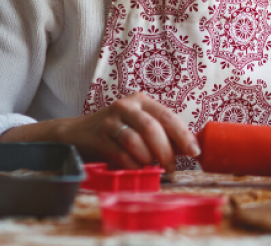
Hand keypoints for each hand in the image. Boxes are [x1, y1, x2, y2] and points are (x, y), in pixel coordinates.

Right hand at [0, 92, 199, 171]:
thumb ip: (161, 134)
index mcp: (142, 101)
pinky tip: (136, 169)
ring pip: (136, 140)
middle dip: (166, 150)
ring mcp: (110, 120)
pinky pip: (120, 152)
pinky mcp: (98, 136)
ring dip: (148, 158)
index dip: (183, 135)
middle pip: (153, 128)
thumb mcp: (139, 126)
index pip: (168, 116)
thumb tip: (188, 149)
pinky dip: (132, 164)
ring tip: (152, 167)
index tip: (195, 152)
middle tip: (172, 167)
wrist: (76, 134)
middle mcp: (126, 106)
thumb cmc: (116, 132)